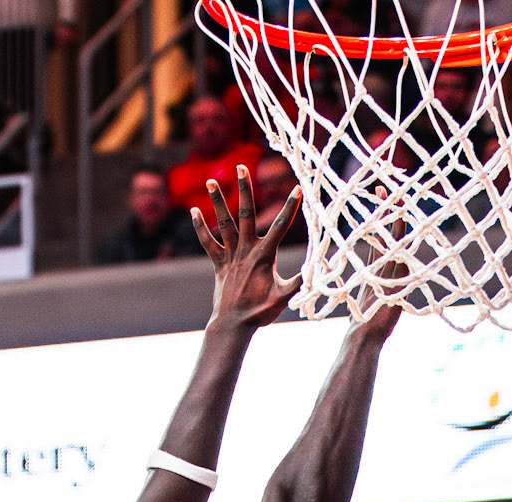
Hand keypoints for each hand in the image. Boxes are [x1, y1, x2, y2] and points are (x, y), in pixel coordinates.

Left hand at [197, 166, 299, 330]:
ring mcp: (231, 255)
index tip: (298, 188)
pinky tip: (194, 211)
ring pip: (224, 223)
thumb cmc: (261, 312)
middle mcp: (246, 250)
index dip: (290, 207)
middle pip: (246, 213)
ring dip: (218, 201)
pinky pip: (208, 242)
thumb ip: (300, 281)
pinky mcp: (219, 263)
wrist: (234, 325)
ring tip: (210, 181)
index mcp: (264, 255)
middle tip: (241, 167)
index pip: (280, 226)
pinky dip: (201, 227)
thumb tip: (317, 270)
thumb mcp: (285, 296)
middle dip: (245, 189)